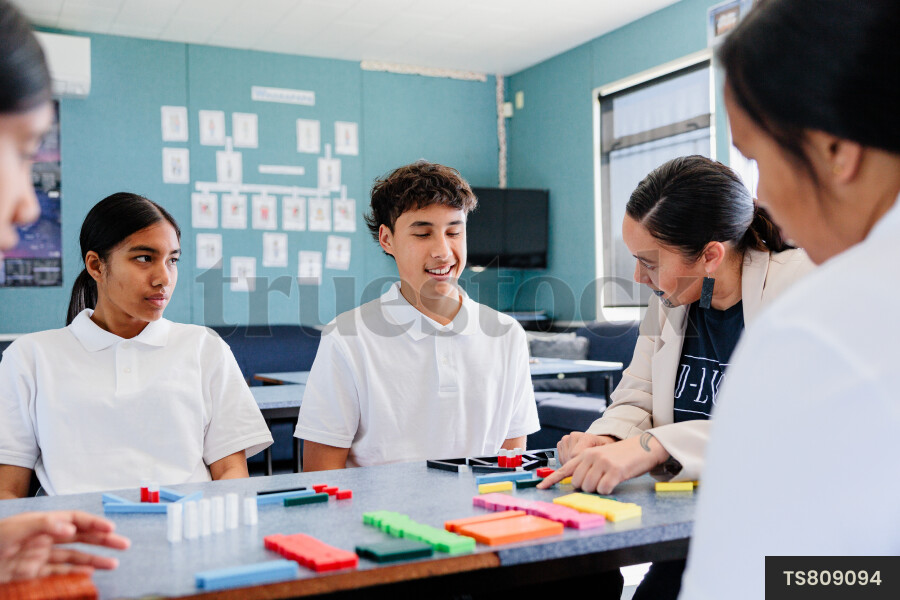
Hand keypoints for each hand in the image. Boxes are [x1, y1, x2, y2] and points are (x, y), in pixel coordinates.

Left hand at [0, 511, 129, 582]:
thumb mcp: (15, 529)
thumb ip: (44, 525)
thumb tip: (71, 528)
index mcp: (43, 523)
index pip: (75, 520)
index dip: (94, 523)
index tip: (111, 528)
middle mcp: (45, 538)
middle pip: (80, 537)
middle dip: (103, 540)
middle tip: (123, 544)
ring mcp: (40, 557)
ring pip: (74, 557)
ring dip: (94, 559)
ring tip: (113, 563)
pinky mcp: (33, 575)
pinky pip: (60, 573)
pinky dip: (76, 573)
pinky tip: (89, 573)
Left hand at [539, 433, 669, 493]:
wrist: (644, 447)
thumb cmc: (622, 456)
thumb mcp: (601, 457)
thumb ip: (587, 467)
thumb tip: (577, 484)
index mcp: (585, 453)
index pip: (564, 469)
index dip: (551, 480)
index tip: (540, 488)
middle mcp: (591, 457)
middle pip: (578, 483)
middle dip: (587, 487)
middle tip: (600, 480)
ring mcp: (602, 463)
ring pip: (589, 488)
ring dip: (599, 489)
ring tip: (609, 478)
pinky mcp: (614, 471)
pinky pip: (603, 490)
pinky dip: (608, 490)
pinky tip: (615, 481)